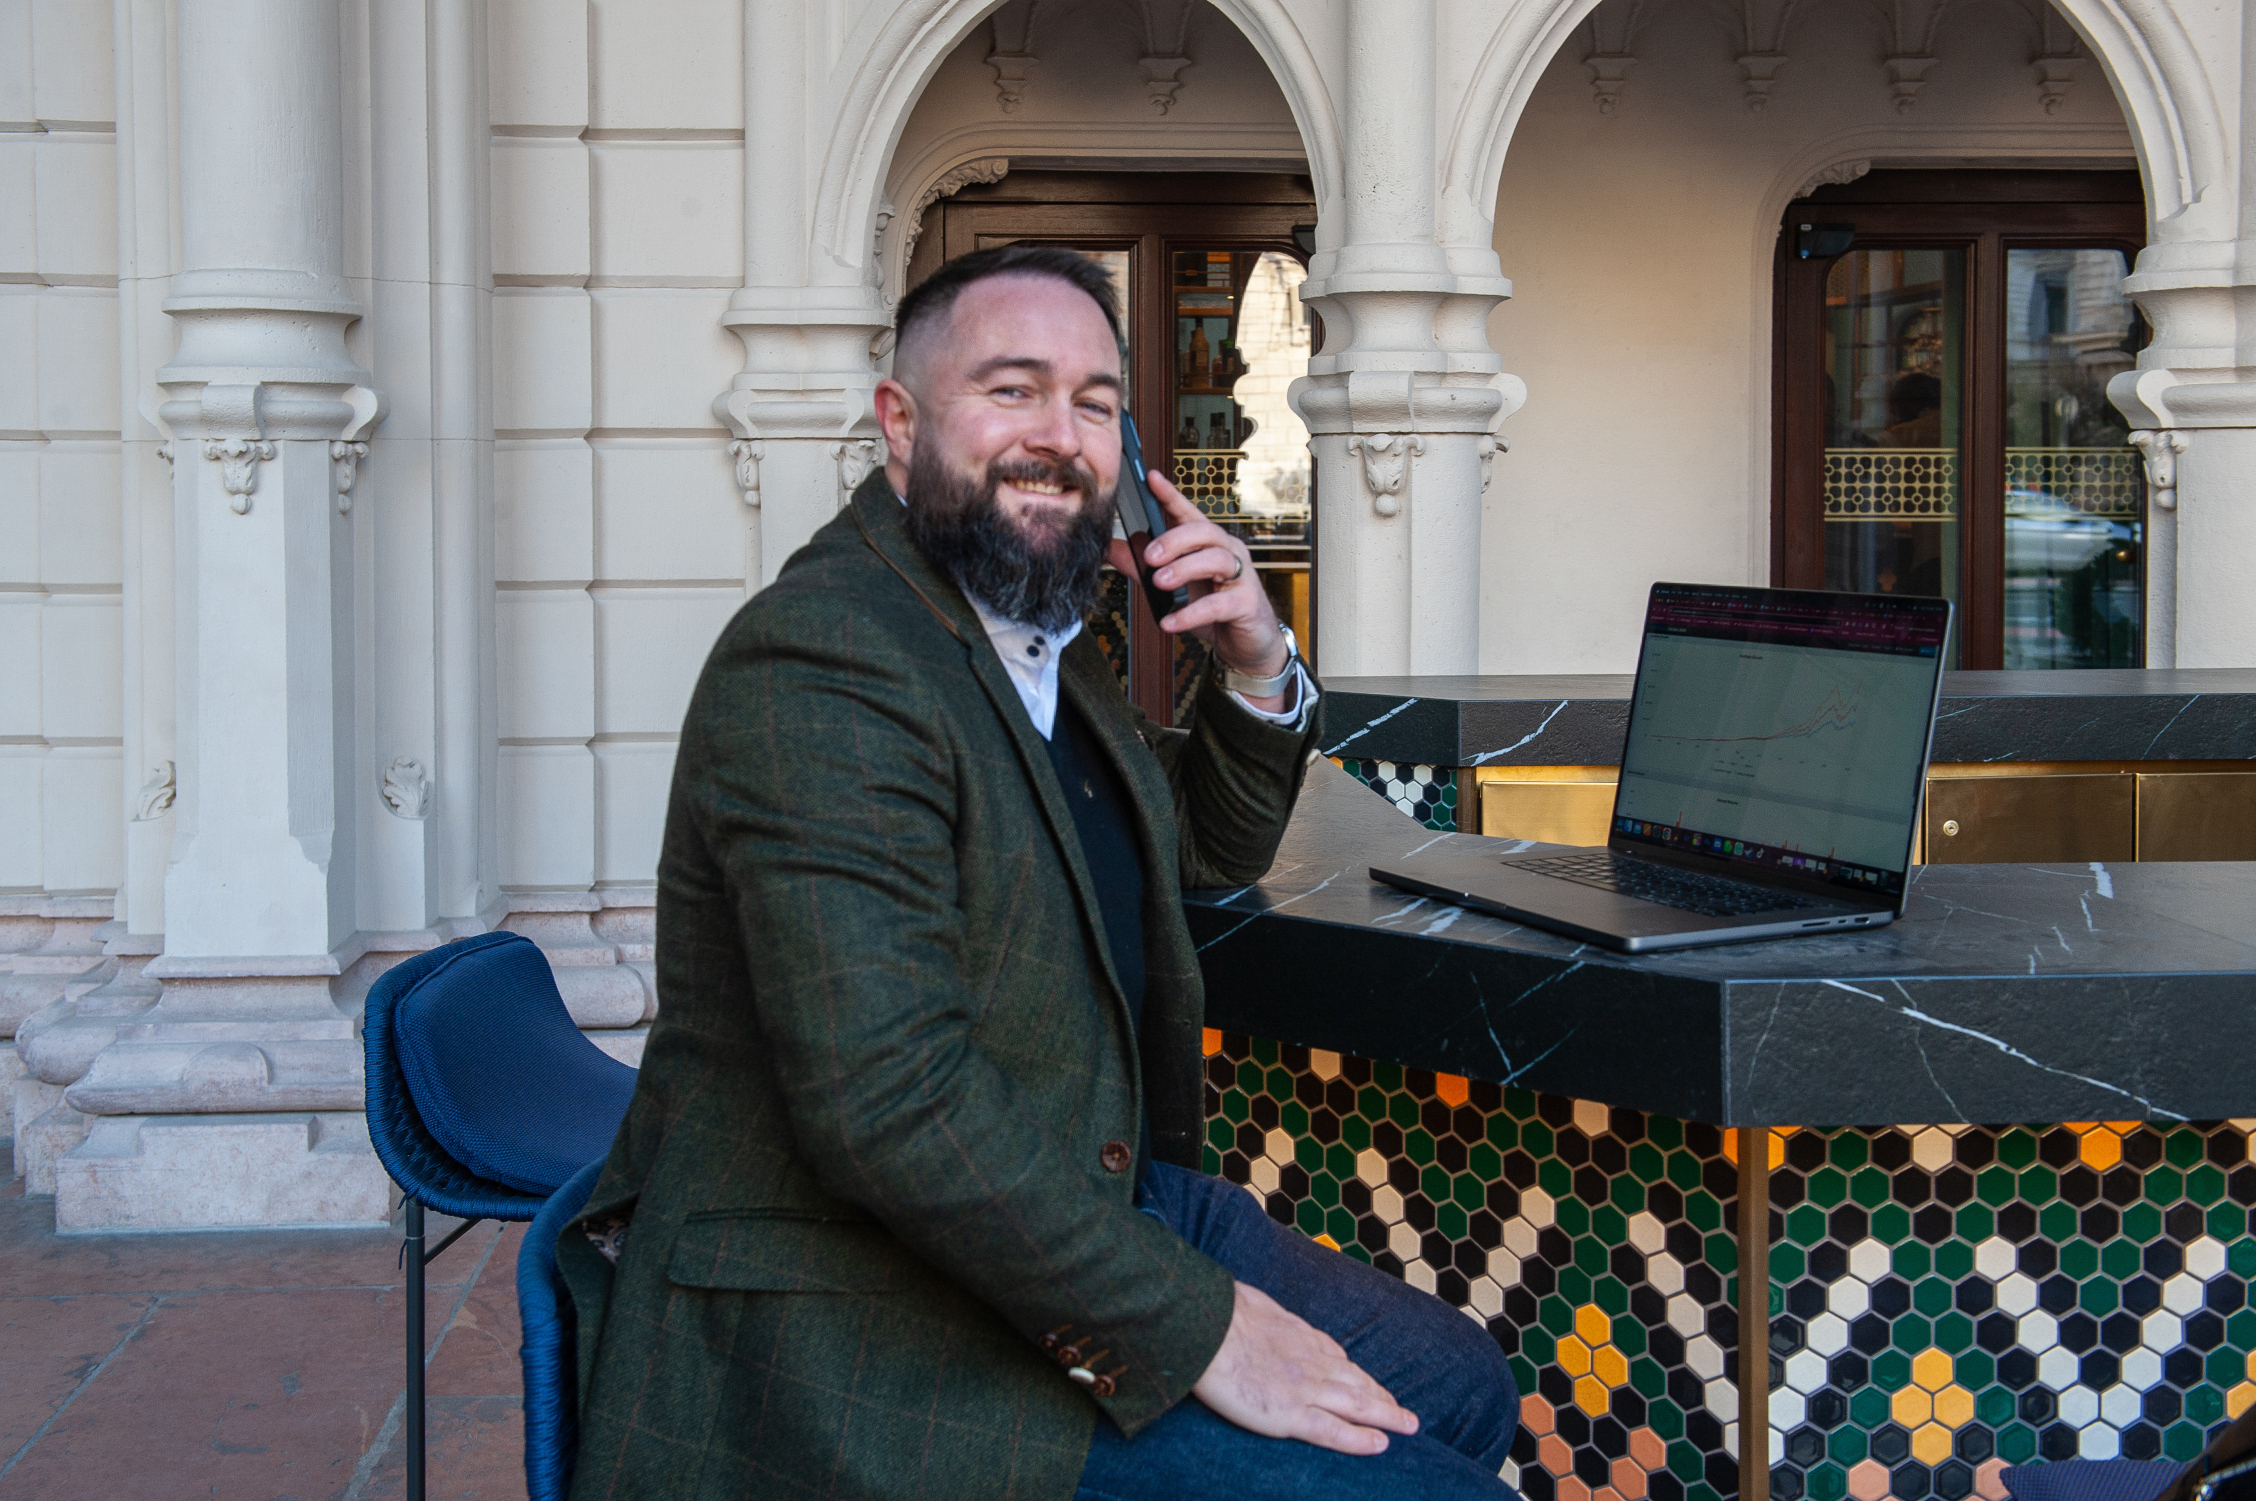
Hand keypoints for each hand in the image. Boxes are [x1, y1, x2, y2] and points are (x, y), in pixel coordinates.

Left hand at [1104, 470, 1292, 707]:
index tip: (1150, 478)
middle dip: (1174, 539)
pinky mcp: (1246, 603)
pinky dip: (1190, 613)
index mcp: (1208, 543)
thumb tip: (1110, 550)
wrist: (1245, 644)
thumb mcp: (1172, 588)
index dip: (1170, 495)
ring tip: (1159, 582)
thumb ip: (1142, 568)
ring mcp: (1241, 576)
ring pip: (1216, 559)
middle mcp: (1227, 552)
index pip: (1187, 513)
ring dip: (1184, 569)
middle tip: (1148, 555)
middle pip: (1203, 531)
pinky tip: (1170, 622)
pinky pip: (1218, 604)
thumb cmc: (1212, 610)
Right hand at [1190, 1281, 1419, 1455]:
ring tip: (1408, 1425)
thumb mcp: (1247, 1302)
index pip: (1336, 1357)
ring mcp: (1304, 1388)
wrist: (1207, 1327)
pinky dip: (1360, 1439)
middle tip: (1402, 1409)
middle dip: (1381, 1395)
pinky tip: (1380, 1444)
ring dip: (1387, 1415)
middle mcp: (1309, 1361)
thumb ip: (1257, 1313)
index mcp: (1296, 1335)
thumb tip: (1248, 1307)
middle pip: (1355, 1381)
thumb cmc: (1218, 1313)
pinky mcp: (1291, 1414)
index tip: (1369, 1381)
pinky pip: (1334, 1431)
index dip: (1356, 1373)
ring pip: (1358, 1404)